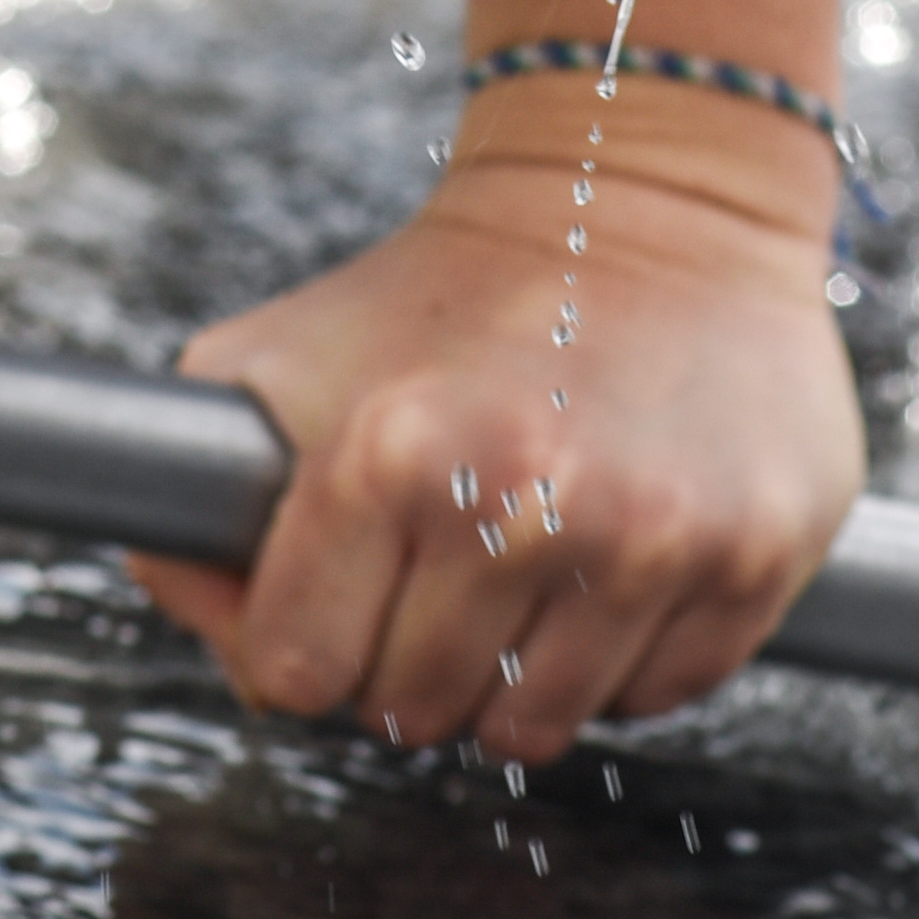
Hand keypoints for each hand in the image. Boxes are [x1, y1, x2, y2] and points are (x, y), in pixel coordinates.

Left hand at [128, 0, 864, 752]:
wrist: (646, 192)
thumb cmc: (442, 290)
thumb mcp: (281, 353)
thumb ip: (196, 485)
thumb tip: (167, 582)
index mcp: (391, 453)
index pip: (295, 671)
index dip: (297, 644)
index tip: (329, 600)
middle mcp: (525, 502)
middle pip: (410, 710)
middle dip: (401, 661)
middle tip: (431, 574)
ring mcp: (653, 538)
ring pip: (534, 727)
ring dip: (510, 674)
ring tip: (517, 569)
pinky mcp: (752, 556)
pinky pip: (657, 699)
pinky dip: (621, 660)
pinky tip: (608, 563)